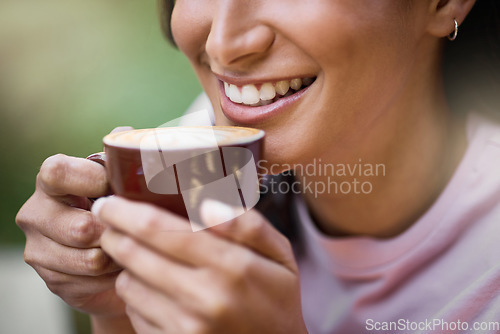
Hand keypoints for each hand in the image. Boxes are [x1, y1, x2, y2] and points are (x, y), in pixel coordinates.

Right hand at [16, 127, 135, 331]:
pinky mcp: (49, 279)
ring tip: (128, 245)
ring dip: (119, 255)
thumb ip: (122, 162)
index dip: (93, 181)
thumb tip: (130, 137)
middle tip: (131, 227)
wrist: (106, 252)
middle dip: (116, 231)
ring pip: (90, 259)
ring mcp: (38, 247)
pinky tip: (117, 266)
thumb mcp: (119, 180)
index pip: (58, 172)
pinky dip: (112, 276)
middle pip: (81, 227)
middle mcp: (36, 212)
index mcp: (51, 179)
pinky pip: (91, 282)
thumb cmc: (116, 206)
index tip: (116, 189)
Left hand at [96, 196, 307, 333]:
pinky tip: (155, 288)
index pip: (160, 230)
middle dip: (113, 233)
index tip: (109, 201)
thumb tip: (208, 204)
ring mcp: (186, 328)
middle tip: (110, 222)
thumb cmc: (276, 298)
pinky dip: (137, 295)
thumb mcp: (280, 255)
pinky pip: (134, 313)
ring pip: (128, 284)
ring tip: (142, 257)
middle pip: (134, 254)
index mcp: (231, 267)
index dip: (126, 212)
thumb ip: (248, 225)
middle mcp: (204, 298)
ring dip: (127, 265)